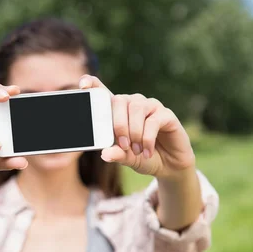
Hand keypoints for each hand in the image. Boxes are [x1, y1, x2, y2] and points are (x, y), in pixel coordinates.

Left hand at [79, 75, 194, 178]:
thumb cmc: (143, 157)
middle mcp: (134, 104)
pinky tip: (147, 152)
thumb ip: (117, 154)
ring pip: (136, 108)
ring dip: (134, 132)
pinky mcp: (166, 114)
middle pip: (119, 100)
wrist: (169, 166)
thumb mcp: (127, 158)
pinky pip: (153, 121)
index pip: (104, 92)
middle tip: (123, 144)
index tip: (83, 85)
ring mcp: (150, 106)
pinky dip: (148, 139)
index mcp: (119, 112)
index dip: (93, 85)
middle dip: (118, 124)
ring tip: (136, 150)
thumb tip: (105, 154)